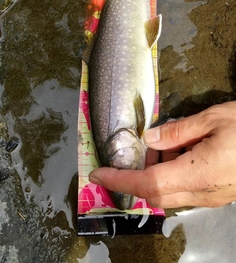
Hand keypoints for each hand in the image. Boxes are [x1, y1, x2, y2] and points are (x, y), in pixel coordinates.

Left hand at [89, 102, 235, 207]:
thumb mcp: (213, 118)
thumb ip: (178, 130)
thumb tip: (150, 136)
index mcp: (198, 173)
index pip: (147, 184)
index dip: (119, 181)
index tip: (97, 175)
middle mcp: (202, 192)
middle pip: (155, 191)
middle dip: (137, 173)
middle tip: (138, 147)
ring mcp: (211, 197)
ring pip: (169, 191)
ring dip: (157, 169)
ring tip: (167, 140)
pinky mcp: (218, 194)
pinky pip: (185, 187)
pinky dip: (173, 170)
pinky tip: (185, 148)